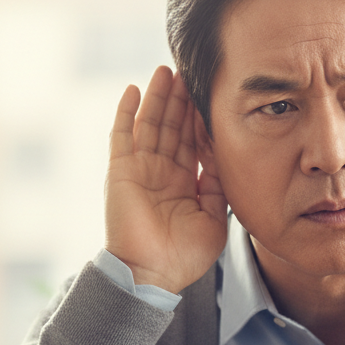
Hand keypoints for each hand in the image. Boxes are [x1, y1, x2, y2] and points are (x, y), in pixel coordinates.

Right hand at [105, 66, 227, 294]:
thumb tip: (223, 158)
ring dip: (158, 97)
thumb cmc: (185, 256)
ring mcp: (139, 169)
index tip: (210, 93)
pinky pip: (122, 135)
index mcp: (183, 183)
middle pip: (172, 126)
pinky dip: (126, 112)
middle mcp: (160, 172)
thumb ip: (219, 187)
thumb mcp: (215, 219)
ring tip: (167, 70)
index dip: (200, 118)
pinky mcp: (121, 170)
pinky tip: (134, 89)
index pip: (192, 141)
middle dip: (180, 99)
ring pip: (150, 123)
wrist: (153, 274)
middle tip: (189, 69)